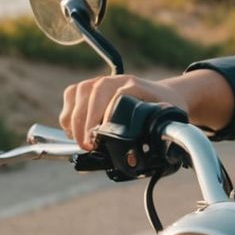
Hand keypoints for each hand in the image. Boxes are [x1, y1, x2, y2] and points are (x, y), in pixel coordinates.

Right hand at [59, 74, 187, 150]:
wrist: (165, 95)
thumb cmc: (164, 111)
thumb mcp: (166, 121)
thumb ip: (154, 132)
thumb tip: (139, 154)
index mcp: (136, 86)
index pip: (117, 95)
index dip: (107, 116)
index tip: (100, 136)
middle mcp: (117, 80)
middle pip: (93, 92)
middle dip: (85, 122)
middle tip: (87, 145)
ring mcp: (103, 81)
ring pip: (79, 91)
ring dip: (74, 117)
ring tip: (79, 139)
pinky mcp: (92, 87)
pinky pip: (72, 94)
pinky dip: (68, 112)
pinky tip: (72, 129)